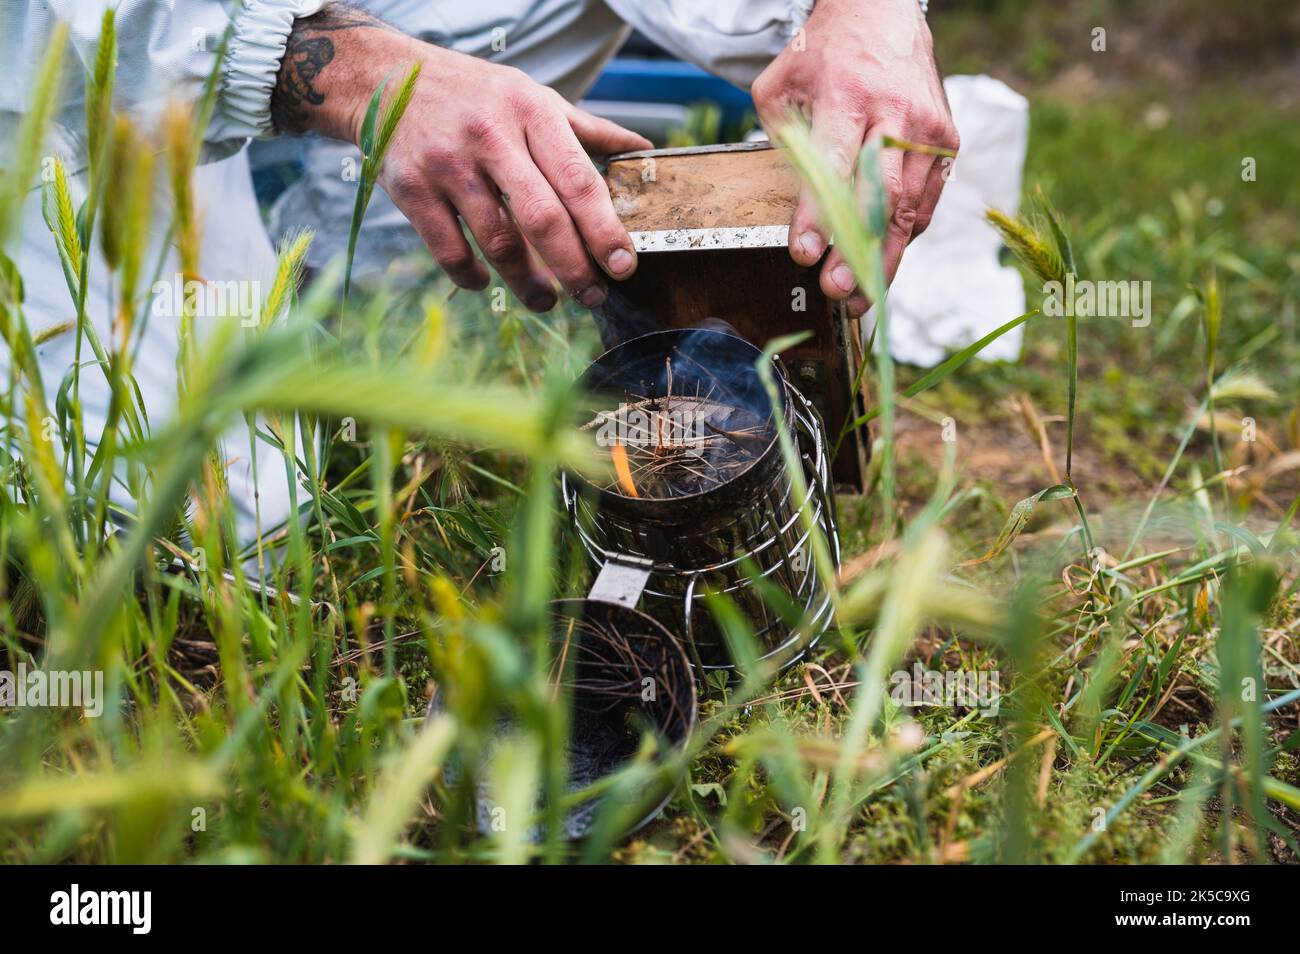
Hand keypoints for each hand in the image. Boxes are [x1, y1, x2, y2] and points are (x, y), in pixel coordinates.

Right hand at [272, 5, 650, 311]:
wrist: (388, 81)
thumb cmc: (477, 96)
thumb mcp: (533, 97)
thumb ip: (587, 130)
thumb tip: (644, 152)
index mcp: (531, 111)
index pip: (578, 180)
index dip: (605, 230)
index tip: (624, 266)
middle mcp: (490, 136)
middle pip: (542, 219)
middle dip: (574, 268)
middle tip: (592, 297)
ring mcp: (448, 164)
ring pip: (498, 243)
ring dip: (527, 284)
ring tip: (546, 301)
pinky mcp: (411, 190)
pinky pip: (450, 252)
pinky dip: (473, 277)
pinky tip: (488, 282)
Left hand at [752, 0, 958, 316]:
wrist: (884, 15)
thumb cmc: (824, 56)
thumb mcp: (782, 85)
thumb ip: (782, 143)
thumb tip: (795, 210)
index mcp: (848, 97)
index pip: (835, 167)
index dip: (819, 216)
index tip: (804, 254)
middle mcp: (895, 115)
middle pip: (881, 198)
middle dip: (858, 252)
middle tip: (837, 291)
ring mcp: (928, 132)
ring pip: (909, 210)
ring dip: (884, 260)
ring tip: (859, 298)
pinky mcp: (946, 144)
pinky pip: (924, 204)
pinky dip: (902, 237)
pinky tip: (881, 262)